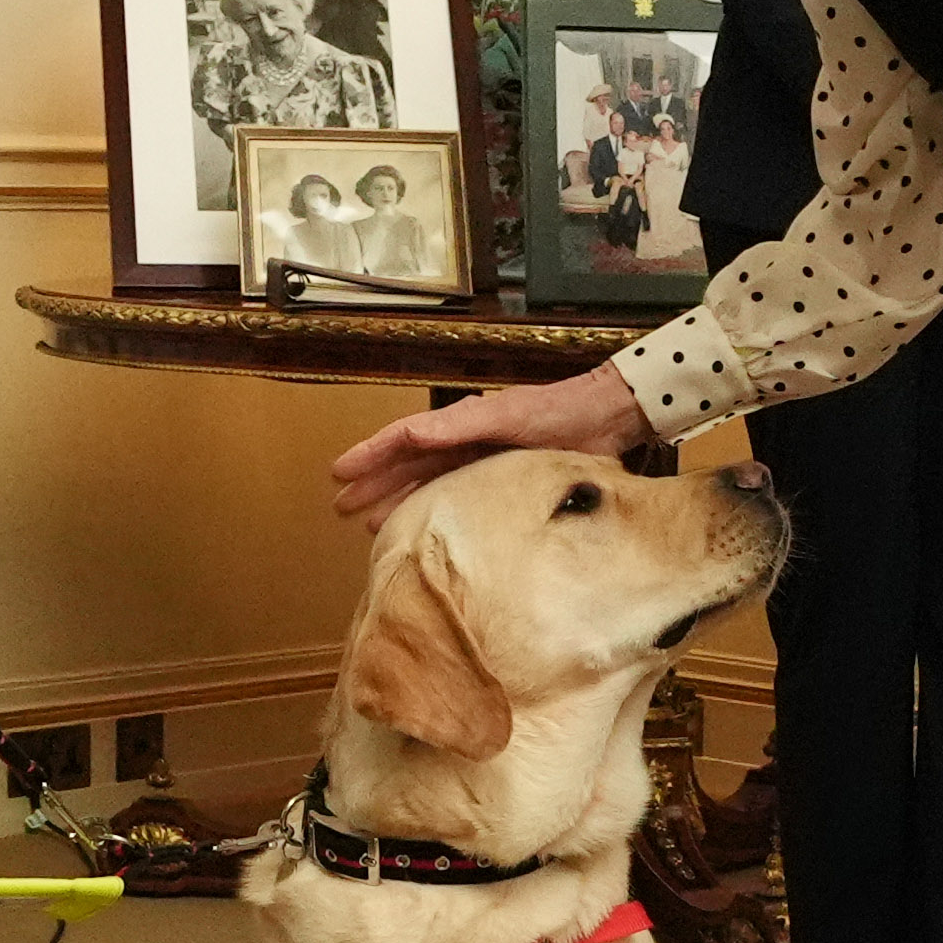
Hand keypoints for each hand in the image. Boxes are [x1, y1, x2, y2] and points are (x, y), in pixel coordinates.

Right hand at [331, 367, 649, 527]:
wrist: (603, 421)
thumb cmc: (556, 413)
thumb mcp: (504, 415)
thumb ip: (458, 424)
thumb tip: (411, 432)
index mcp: (458, 424)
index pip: (401, 439)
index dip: (369, 456)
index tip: (338, 473)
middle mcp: (464, 443)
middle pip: (407, 466)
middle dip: (373, 486)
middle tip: (342, 509)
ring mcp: (480, 463)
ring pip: (427, 485)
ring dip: (398, 502)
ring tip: (371, 526)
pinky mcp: (501, 482)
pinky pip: (456, 498)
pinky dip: (434, 512)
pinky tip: (426, 529)